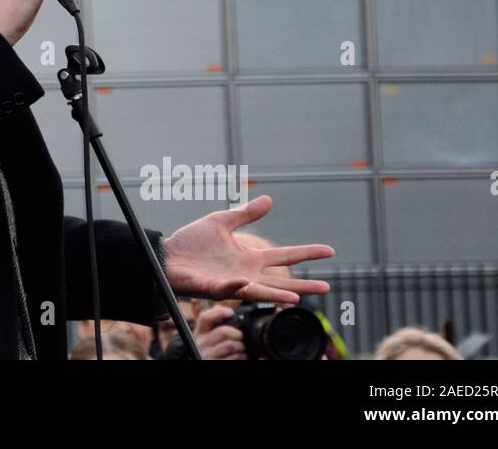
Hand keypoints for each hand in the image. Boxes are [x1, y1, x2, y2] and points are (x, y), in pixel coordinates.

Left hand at [162, 196, 334, 304]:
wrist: (167, 255)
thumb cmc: (192, 242)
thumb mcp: (221, 222)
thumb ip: (245, 214)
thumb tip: (269, 200)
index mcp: (250, 258)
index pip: (284, 256)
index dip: (307, 253)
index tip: (330, 250)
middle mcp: (246, 273)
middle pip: (281, 282)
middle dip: (304, 286)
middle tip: (327, 287)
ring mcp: (231, 283)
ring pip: (260, 292)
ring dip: (277, 294)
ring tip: (297, 297)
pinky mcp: (213, 288)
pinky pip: (228, 289)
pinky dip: (237, 286)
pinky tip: (246, 282)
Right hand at [195, 305, 245, 359]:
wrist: (204, 363)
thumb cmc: (210, 351)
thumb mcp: (206, 337)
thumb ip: (212, 322)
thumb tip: (219, 307)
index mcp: (199, 333)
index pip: (205, 317)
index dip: (219, 312)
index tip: (230, 312)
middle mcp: (200, 344)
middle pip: (223, 331)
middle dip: (237, 333)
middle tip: (240, 336)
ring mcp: (208, 355)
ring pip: (231, 345)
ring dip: (241, 346)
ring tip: (240, 348)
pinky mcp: (215, 363)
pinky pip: (234, 358)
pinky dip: (241, 356)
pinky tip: (238, 356)